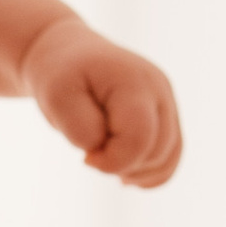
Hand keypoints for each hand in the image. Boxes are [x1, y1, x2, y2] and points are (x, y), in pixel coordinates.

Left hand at [18, 15, 183, 185]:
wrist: (68, 54)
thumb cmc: (60, 75)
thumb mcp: (55, 98)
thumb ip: (81, 129)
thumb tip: (107, 152)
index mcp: (134, 81)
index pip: (139, 138)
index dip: (113, 160)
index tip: (85, 157)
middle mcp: (159, 89)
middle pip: (157, 152)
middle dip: (122, 165)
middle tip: (91, 154)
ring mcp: (167, 101)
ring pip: (168, 157)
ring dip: (136, 171)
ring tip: (105, 161)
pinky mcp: (166, 115)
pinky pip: (170, 156)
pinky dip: (149, 172)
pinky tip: (124, 172)